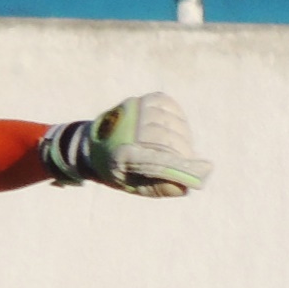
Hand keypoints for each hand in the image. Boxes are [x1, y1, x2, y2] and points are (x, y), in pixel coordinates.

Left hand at [40, 92, 211, 196]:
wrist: (93, 144)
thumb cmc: (117, 169)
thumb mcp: (133, 185)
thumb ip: (158, 187)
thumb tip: (186, 186)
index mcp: (122, 155)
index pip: (160, 159)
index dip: (181, 166)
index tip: (196, 173)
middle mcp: (129, 129)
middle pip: (170, 140)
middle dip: (183, 152)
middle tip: (186, 161)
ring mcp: (137, 111)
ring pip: (173, 123)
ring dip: (183, 137)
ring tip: (180, 148)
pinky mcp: (145, 100)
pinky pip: (171, 107)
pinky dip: (178, 119)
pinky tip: (176, 129)